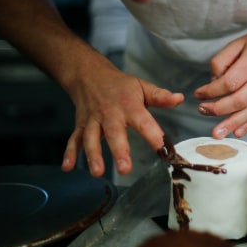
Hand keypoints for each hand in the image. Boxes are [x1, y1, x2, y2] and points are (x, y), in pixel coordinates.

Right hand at [61, 64, 183, 176]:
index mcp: (129, 106)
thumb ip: (160, 96)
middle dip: (119, 150)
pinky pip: (73, 140)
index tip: (164, 151)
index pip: (144, 122)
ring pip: (90, 138)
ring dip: (93, 155)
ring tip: (97, 172)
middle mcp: (110, 114)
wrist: (89, 74)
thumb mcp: (142, 86)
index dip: (154, 136)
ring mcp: (93, 121)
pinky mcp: (80, 126)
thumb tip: (179, 98)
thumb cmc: (120, 85)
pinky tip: (67, 167)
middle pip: (114, 133)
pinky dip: (69, 153)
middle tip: (125, 168)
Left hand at [194, 27, 246, 138]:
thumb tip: (212, 83)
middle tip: (203, 110)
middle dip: (218, 109)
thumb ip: (222, 61)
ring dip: (232, 123)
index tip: (199, 94)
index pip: (230, 82)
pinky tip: (237, 132)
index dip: (211, 91)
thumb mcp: (239, 42)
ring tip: (216, 133)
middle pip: (240, 100)